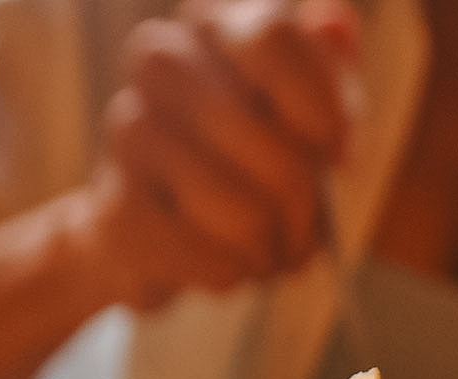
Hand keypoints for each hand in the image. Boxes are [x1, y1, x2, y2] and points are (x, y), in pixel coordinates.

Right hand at [88, 0, 359, 307]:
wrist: (151, 237)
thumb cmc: (239, 171)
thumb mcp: (297, 117)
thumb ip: (326, 71)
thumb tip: (334, 27)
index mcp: (210, 23)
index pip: (278, 42)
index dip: (324, 111)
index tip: (339, 158)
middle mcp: (160, 61)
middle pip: (276, 151)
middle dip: (303, 213)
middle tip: (302, 237)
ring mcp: (129, 131)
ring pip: (246, 215)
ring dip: (269, 253)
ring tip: (263, 254)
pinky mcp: (117, 208)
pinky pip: (209, 258)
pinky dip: (230, 275)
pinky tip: (220, 266)